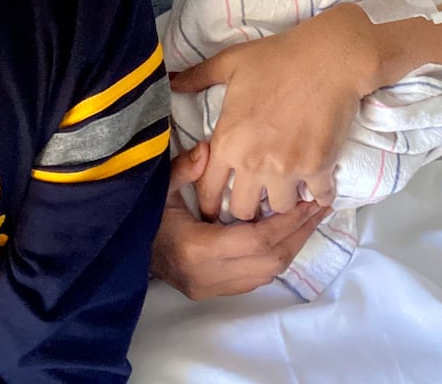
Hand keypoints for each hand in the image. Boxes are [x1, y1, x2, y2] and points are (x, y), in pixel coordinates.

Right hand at [151, 142, 330, 299]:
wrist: (121, 254)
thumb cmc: (141, 218)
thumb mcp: (158, 188)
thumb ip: (184, 168)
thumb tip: (209, 149)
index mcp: (196, 250)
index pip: (255, 241)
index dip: (287, 222)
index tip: (309, 201)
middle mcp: (207, 276)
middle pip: (270, 260)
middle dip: (299, 233)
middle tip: (321, 206)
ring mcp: (211, 289)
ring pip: (268, 272)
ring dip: (293, 245)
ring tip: (311, 218)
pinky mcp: (214, 292)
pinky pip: (257, 278)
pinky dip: (277, 256)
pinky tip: (288, 234)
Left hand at [171, 3, 375, 219]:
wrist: (327, 58)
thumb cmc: (276, 58)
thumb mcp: (229, 62)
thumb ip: (198, 77)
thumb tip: (171, 81)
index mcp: (228, 142)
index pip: (208, 192)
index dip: (210, 203)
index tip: (217, 206)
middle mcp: (253, 163)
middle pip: (243, 210)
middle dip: (248, 207)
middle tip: (256, 198)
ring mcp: (287, 169)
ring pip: (280, 208)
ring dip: (283, 201)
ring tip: (288, 190)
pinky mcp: (318, 167)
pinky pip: (318, 196)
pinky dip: (320, 195)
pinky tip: (320, 188)